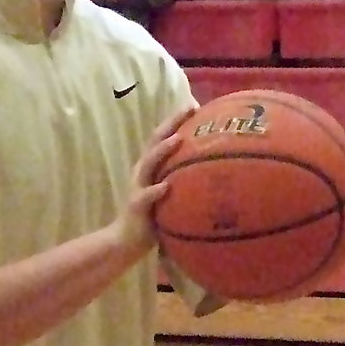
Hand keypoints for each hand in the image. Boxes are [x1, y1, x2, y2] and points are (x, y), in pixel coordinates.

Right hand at [112, 107, 194, 255]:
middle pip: (155, 141)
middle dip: (171, 123)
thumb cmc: (155, 217)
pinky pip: (145, 197)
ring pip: (148, 164)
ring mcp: (138, 188)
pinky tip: (166, 187)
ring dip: (162, 151)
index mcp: (152, 167)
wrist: (127, 241)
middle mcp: (143, 172)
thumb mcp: (172, 195)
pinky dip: (155, 191)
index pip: (164, 137)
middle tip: (189, 108)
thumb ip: (186, 180)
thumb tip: (218, 172)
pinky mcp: (136, 207)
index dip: (177, 120)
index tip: (196, 104)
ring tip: (177, 140)